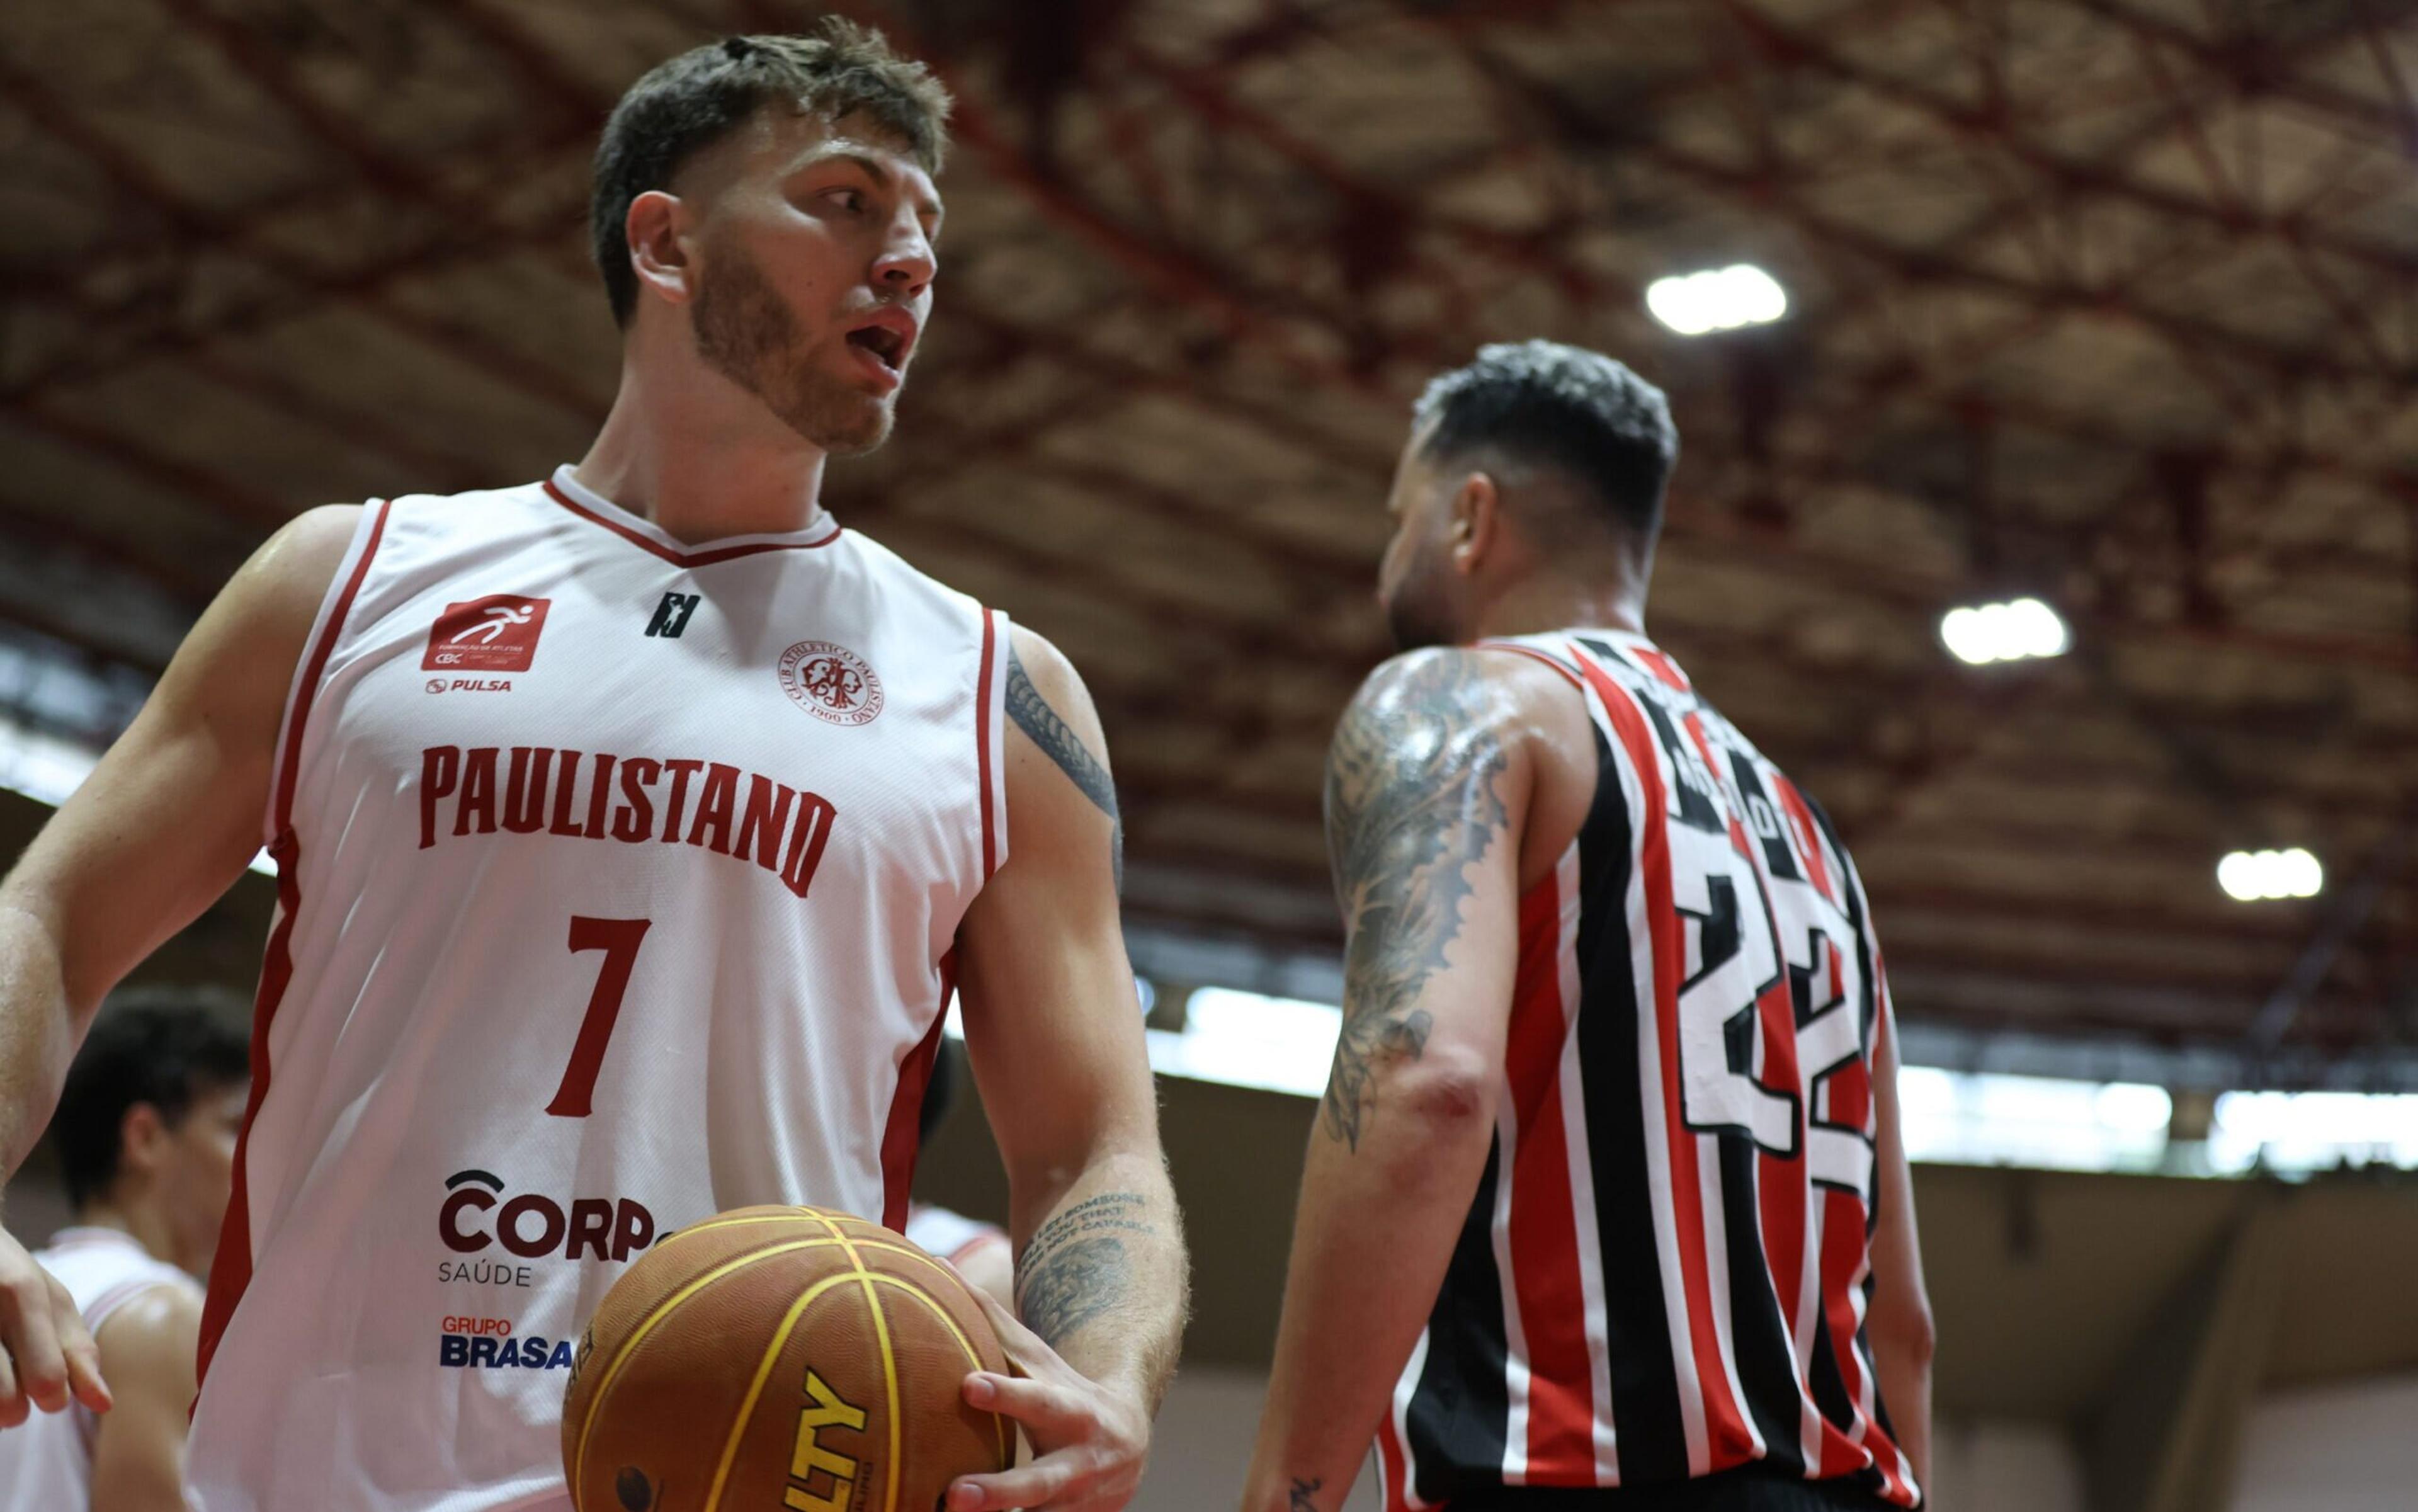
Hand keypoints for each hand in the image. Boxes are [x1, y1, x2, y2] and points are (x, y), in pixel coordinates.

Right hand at [0, 1225, 108, 1427]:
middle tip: (12, 1384)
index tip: (46, 1384)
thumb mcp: (51, 1302)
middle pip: (8, 1404)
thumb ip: (78, 1352)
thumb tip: (105, 1403)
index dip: (53, 1396)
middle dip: (16, 1410)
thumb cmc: (9, 1277)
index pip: (47, 1380)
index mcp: (22, 1294)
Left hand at [947, 1288, 1148, 1511]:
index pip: (1035, 1398)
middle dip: (1000, 1492)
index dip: (1004, 1394)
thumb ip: (990, 1319)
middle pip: (1038, 1481)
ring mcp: (1073, 1502)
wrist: (1127, 1443)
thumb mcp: (1037, 1359)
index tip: (968, 1385)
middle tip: (954, 1495)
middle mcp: (1075, 1461)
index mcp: (1066, 1409)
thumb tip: (936, 1266)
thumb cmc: (1061, 1391)